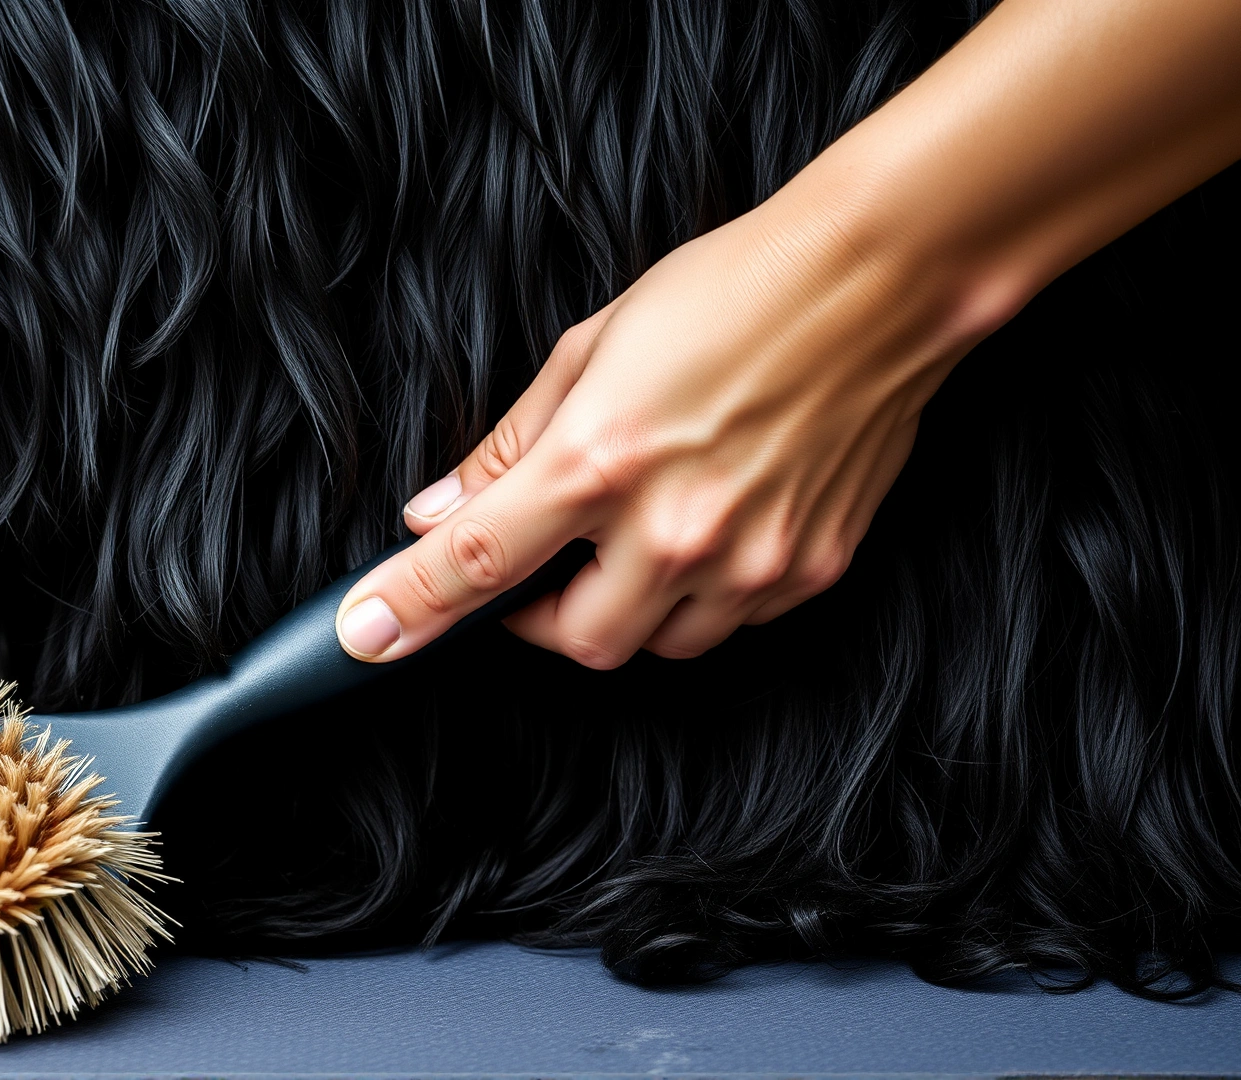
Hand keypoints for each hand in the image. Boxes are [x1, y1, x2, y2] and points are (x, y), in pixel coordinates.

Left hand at [334, 0, 1240, 667]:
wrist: (877, 281)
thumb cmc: (729, 291)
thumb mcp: (593, 345)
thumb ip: (509, 444)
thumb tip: (437, 508)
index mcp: (600, 459)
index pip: (476, 562)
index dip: (408, 607)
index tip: (363, 640)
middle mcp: (674, 526)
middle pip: (572, 640)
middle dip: (540, 618)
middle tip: (540, 565)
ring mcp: (751, 559)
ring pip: (655, 645)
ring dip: (621, 611)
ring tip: (631, 537)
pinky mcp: (811, 570)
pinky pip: (729, 624)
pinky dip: (697, 597)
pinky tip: (704, 530)